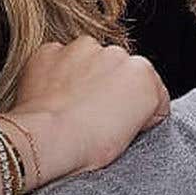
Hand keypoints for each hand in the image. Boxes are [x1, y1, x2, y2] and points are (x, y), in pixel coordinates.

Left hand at [3, 37, 170, 181]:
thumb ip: (136, 113)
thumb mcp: (130, 139)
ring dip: (82, 76)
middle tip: (95, 117)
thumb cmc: (86, 145)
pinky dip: (53, 75)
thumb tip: (123, 112)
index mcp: (142, 75)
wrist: (47, 140)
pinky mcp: (51, 50)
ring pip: (86, 60)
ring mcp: (81, 49)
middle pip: (117, 70)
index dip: (137, 110)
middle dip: (109, 87)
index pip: (149, 89)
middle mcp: (115, 53)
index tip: (123, 122)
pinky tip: (51, 99)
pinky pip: (56, 60)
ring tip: (70, 109)